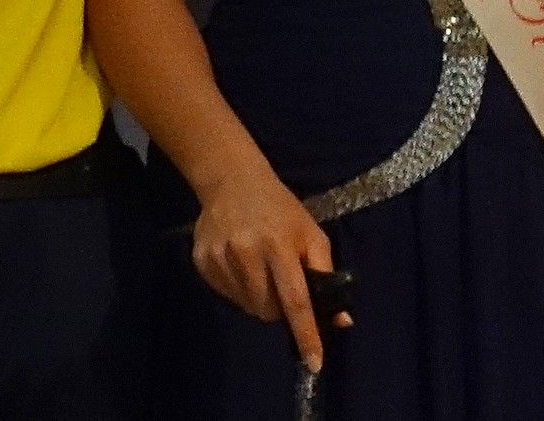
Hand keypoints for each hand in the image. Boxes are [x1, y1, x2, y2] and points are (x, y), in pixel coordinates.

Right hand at [192, 168, 345, 371]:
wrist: (231, 181)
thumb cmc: (280, 209)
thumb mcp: (310, 233)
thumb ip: (326, 274)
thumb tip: (341, 320)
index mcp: (279, 245)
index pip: (295, 300)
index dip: (306, 334)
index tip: (315, 363)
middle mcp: (246, 254)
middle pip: (268, 310)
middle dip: (281, 309)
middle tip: (281, 282)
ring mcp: (220, 259)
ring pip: (248, 308)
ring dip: (260, 300)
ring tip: (260, 270)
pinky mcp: (202, 264)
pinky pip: (227, 296)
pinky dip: (240, 291)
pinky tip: (240, 264)